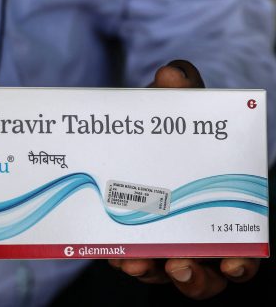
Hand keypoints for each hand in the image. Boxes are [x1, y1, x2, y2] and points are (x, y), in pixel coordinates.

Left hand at [109, 60, 258, 298]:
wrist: (139, 135)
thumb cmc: (171, 128)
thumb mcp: (180, 109)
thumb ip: (183, 91)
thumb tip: (172, 73)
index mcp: (218, 209)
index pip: (240, 247)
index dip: (240, 261)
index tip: (233, 264)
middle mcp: (194, 234)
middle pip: (203, 273)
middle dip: (194, 276)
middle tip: (179, 265)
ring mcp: (162, 241)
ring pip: (163, 272)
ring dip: (151, 272)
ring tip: (133, 264)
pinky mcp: (130, 241)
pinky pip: (128, 259)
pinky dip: (120, 259)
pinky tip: (110, 253)